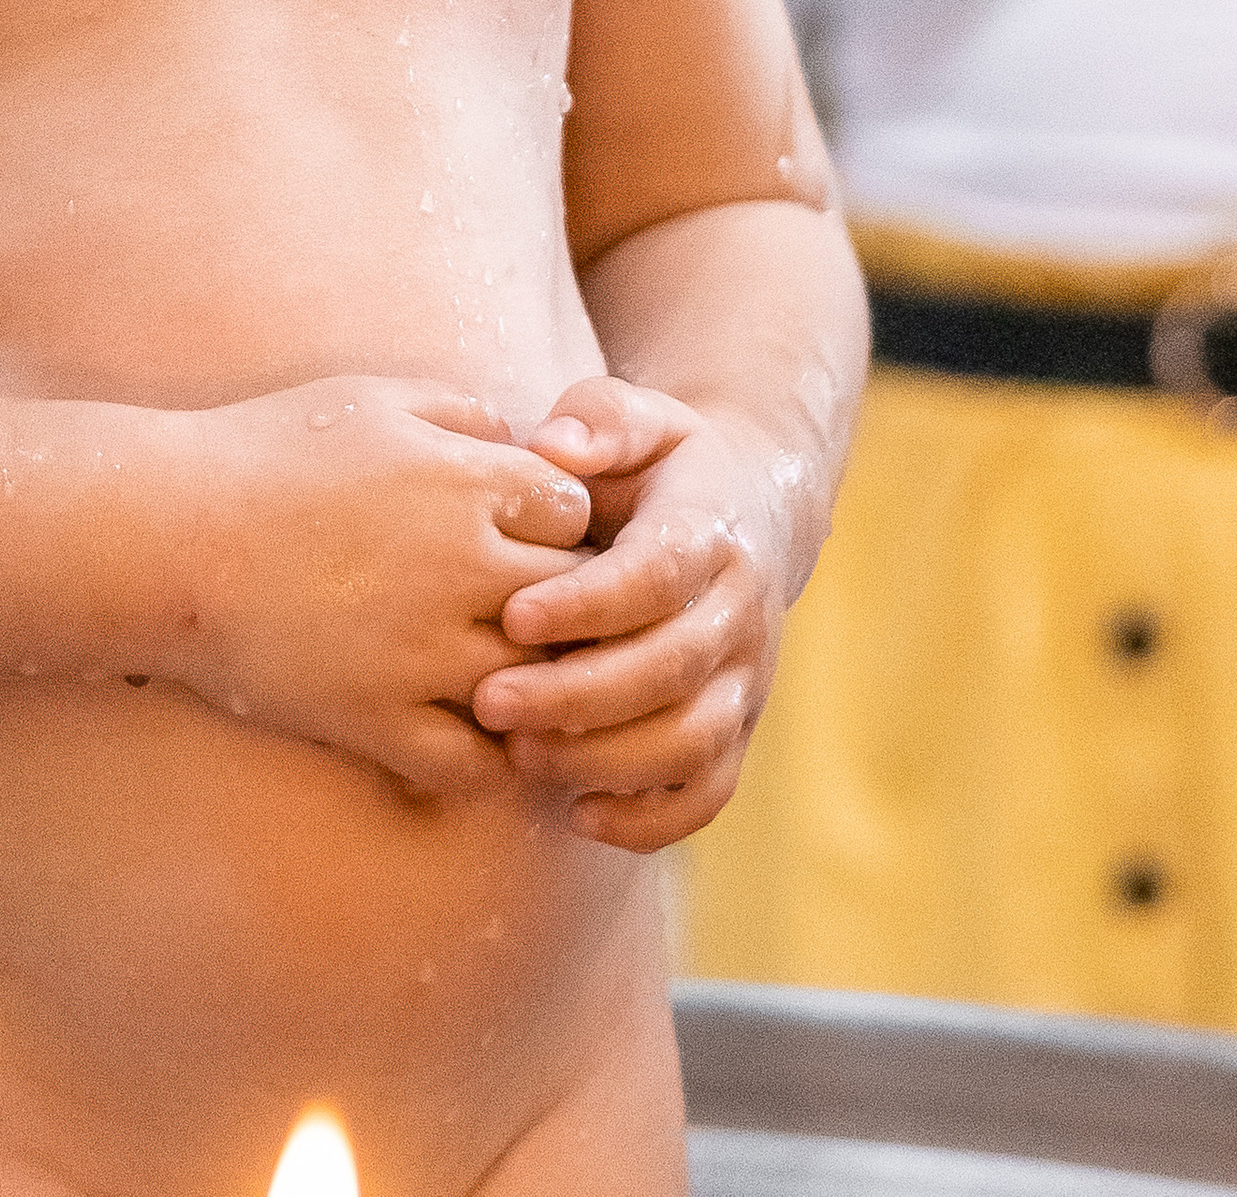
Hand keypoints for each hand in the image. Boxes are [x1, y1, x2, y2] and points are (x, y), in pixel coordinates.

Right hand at [158, 375, 595, 793]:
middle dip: (566, 602)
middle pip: (575, 599)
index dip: (561, 519)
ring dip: (540, 683)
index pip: (577, 510)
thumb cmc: (268, 452)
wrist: (171, 536)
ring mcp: (424, 653)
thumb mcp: (372, 399)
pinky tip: (473, 732)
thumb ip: (461, 412)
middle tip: (535, 606)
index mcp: (464, 483)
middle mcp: (461, 569)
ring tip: (522, 676)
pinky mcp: (380, 720)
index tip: (532, 529)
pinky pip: (476, 764)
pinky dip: (489, 757)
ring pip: (541, 687)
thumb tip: (524, 441)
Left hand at [465, 374, 790, 849]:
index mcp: (708, 534)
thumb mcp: (637, 417)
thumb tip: (555, 443)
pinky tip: (578, 814)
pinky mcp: (736, 732)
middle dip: (577, 695)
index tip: (513, 617)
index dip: (587, 604)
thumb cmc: (658, 462)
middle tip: (488, 701)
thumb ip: (598, 418)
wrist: (748, 509)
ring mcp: (743, 682)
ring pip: (690, 742)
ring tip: (516, 755)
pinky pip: (706, 794)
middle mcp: (737, 615)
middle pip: (669, 671)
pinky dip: (651, 819)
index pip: (655, 578)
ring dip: (604, 760)